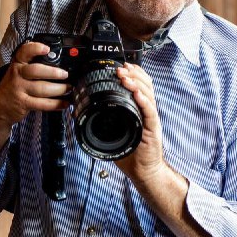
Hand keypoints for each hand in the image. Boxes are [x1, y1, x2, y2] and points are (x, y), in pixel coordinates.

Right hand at [0, 42, 71, 132]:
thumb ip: (32, 66)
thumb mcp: (18, 73)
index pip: (24, 52)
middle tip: (65, 75)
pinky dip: (56, 104)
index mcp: (17, 64)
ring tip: (68, 88)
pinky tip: (64, 103)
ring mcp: (19, 89)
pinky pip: (42, 104)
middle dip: (54, 73)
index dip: (35, 48)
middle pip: (36, 70)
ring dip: (59, 89)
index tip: (47, 49)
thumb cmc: (14, 87)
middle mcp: (17, 74)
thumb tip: (58, 65)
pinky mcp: (23, 103)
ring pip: (42, 88)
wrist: (0, 108)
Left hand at [114, 63, 165, 183]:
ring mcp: (150, 119)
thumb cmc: (131, 153)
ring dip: (136, 83)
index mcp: (139, 109)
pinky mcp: (153, 128)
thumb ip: (104, 121)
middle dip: (133, 74)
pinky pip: (150, 112)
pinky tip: (137, 95)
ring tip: (126, 77)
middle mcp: (146, 111)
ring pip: (148, 94)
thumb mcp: (114, 133)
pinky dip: (143, 101)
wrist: (144, 170)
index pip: (140, 85)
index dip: (133, 73)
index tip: (122, 66)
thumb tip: (83, 115)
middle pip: (145, 85)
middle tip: (121, 69)